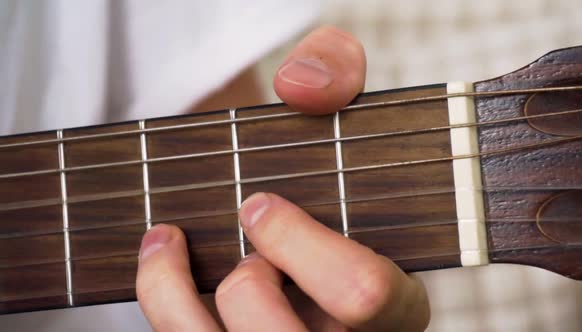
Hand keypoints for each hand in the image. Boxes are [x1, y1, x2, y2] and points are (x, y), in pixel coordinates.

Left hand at [136, 26, 429, 331]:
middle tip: (244, 227)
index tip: (257, 204)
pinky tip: (159, 247)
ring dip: (186, 288)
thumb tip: (301, 87)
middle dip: (246, 275)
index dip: (300, 245)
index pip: (363, 295)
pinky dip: (156, 288)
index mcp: (394, 304)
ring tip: (181, 239)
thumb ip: (338, 69)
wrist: (284, 203)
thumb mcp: (339, 106)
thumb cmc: (318, 164)